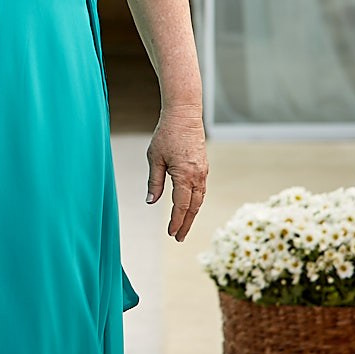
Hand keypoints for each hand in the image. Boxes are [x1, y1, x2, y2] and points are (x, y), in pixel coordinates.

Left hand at [147, 106, 207, 241]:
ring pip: (199, 199)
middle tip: (178, 238)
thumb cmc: (167, 134)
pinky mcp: (204, 167)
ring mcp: (203, 172)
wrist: (184, 115)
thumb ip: (154, 181)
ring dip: (191, 214)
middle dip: (186, 224)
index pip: (181, 206)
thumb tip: (151, 201)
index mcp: (185, 175)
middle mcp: (198, 176)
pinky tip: (189, 207)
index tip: (171, 233)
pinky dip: (195, 202)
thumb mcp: (154, 158)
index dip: (176, 221)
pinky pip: (201, 190)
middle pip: (193, 207)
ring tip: (183, 226)